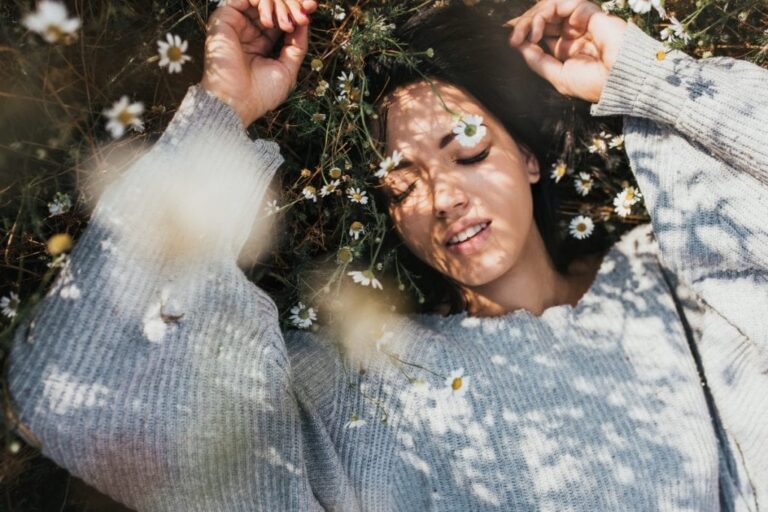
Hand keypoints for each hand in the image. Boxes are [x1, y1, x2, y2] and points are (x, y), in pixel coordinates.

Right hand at [200, 0, 317, 125]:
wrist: (237, 102)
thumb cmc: (261, 93)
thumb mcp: (288, 69)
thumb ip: (297, 46)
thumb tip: (306, 21)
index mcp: (261, 43)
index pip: (281, 18)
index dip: (297, 10)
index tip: (313, 7)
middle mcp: (247, 31)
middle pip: (273, 6)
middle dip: (292, 5)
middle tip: (305, 12)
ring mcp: (236, 24)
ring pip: (261, 0)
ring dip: (278, 5)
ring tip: (286, 23)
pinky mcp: (223, 19)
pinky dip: (261, 1)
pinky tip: (269, 16)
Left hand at [505, 0, 627, 102]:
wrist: (621, 79)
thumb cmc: (595, 83)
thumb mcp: (559, 76)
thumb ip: (538, 61)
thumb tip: (519, 47)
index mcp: (567, 47)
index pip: (541, 32)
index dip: (524, 31)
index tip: (510, 40)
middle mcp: (573, 32)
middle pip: (542, 18)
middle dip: (524, 25)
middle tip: (513, 38)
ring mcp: (581, 21)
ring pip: (550, 7)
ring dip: (532, 19)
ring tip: (525, 35)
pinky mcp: (589, 12)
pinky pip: (564, 2)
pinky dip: (546, 13)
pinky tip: (539, 31)